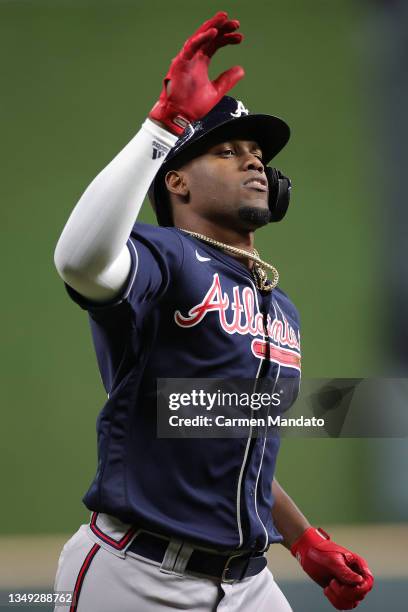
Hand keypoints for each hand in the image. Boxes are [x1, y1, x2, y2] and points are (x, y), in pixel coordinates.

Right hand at [149, 11, 243, 133]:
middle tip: (236, 24)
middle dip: (222, 28)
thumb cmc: (193, 106)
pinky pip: (191, 46)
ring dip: (212, 26)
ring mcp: (186, 59)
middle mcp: (194, 58)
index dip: (227, 38)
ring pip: (200, 37)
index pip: (215, 44)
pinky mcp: (180, 63)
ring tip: (224, 18)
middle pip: (209, 37)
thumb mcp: (216, 91)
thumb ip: (227, 79)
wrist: (180, 117)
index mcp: (201, 63)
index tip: (240, 38)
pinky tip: (213, 32)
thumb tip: (241, 70)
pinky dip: (202, 38)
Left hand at [291, 527, 373, 609]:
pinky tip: (327, 590)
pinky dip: (335, 601)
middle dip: (344, 592)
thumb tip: (360, 581)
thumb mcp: (332, 561)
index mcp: (358, 565)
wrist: (308, 552)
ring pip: (352, 603)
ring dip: (338, 598)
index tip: (344, 586)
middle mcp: (356, 576)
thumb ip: (345, 572)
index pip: (368, 582)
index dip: (360, 589)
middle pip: (360, 595)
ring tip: (329, 586)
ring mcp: (349, 585)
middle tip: (332, 581)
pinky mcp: (340, 592)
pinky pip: (343, 605)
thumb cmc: (321, 551)